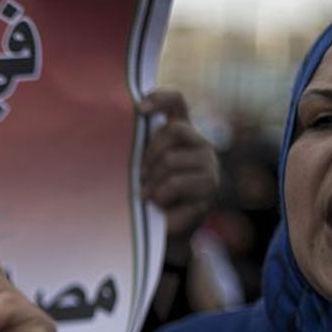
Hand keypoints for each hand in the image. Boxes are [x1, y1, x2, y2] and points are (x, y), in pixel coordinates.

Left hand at [139, 89, 218, 263]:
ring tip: (147, 195)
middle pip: (173, 130)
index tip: (139, 108)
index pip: (177, 101)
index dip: (160, 98)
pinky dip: (160, 195)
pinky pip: (175, 184)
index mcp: (183, 133)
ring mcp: (209, 166)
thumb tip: (121, 127)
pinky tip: (159, 204)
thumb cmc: (148, 196)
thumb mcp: (141, 167)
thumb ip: (139, 146)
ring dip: (152, 180)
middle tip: (141, 176)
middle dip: (150, 154)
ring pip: (171, 159)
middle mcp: (201, 144)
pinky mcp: (210, 187)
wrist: (164, 233)